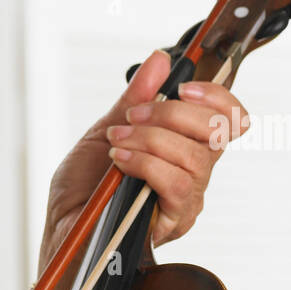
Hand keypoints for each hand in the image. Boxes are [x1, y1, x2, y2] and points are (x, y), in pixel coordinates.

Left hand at [39, 50, 251, 272]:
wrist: (62, 230)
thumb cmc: (82, 189)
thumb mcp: (106, 130)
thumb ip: (135, 99)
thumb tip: (160, 59)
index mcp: (184, 149)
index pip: (228, 119)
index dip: (217, 96)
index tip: (182, 86)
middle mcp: (194, 175)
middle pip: (217, 133)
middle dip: (171, 114)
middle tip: (130, 117)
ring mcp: (187, 201)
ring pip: (195, 158)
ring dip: (152, 140)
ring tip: (116, 143)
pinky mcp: (173, 222)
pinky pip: (177, 184)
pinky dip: (147, 164)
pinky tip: (120, 162)